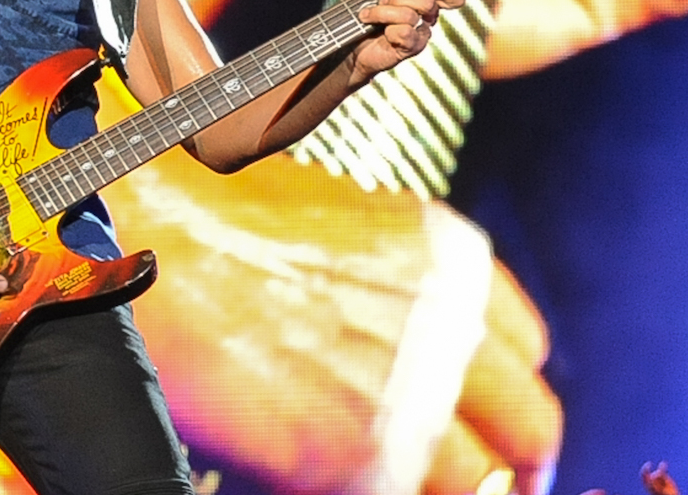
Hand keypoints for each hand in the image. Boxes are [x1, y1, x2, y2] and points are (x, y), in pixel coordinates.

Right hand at [97, 137, 559, 494]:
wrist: (158, 245)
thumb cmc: (222, 220)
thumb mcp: (341, 221)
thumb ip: (399, 283)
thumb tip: (408, 334)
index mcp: (447, 258)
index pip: (528, 347)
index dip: (505, 387)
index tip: (494, 415)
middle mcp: (447, 326)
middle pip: (529, 425)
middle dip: (512, 460)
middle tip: (490, 480)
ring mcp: (409, 398)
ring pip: (483, 483)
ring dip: (453, 488)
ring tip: (410, 483)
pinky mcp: (356, 460)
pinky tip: (348, 482)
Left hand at [347, 0, 465, 88]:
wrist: (352, 38)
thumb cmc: (368, 9)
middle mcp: (427, 14)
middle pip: (427, 1)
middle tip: (381, 0)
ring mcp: (421, 32)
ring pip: (410, 16)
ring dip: (382, 13)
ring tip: (368, 15)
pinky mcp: (412, 48)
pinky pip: (405, 33)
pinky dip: (388, 30)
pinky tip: (382, 32)